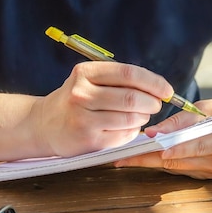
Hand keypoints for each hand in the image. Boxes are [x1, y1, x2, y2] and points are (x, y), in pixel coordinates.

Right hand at [33, 61, 174, 156]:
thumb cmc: (75, 100)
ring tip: (140, 116)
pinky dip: (132, 132)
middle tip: (156, 105)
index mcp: (85, 73)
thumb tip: (158, 88)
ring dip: (143, 118)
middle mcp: (82, 94)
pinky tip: (126, 128)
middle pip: (131, 98)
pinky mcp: (88, 139)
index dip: (153, 82)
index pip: (128, 74)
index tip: (166, 90)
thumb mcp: (88, 80)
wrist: (44, 125)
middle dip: (152, 103)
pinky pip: (123, 135)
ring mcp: (83, 118)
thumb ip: (118, 80)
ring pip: (130, 118)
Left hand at [115, 98, 211, 178]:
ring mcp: (209, 172)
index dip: (163, 147)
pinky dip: (159, 162)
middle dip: (144, 159)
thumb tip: (154, 131)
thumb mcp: (210, 108)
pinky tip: (142, 156)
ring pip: (172, 168)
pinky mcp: (205, 175)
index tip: (142, 145)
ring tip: (124, 155)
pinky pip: (177, 169)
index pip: (187, 147)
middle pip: (173, 162)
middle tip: (119, 157)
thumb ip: (183, 121)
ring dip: (148, 162)